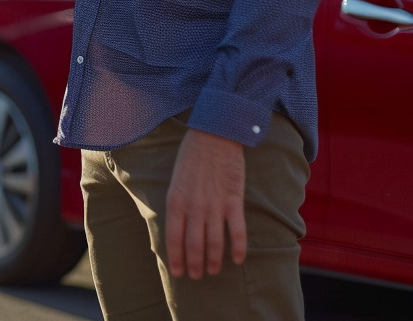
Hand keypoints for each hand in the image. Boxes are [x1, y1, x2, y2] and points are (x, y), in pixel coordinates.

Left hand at [165, 128, 246, 278]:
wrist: (214, 135)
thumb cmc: (192, 155)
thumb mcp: (176, 179)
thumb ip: (177, 202)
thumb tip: (177, 225)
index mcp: (176, 200)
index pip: (173, 237)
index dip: (176, 258)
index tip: (177, 273)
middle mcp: (194, 207)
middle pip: (194, 245)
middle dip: (194, 264)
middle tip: (197, 276)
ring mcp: (214, 205)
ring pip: (214, 242)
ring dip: (214, 260)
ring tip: (213, 271)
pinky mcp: (233, 201)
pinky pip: (237, 231)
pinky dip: (238, 248)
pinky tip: (238, 259)